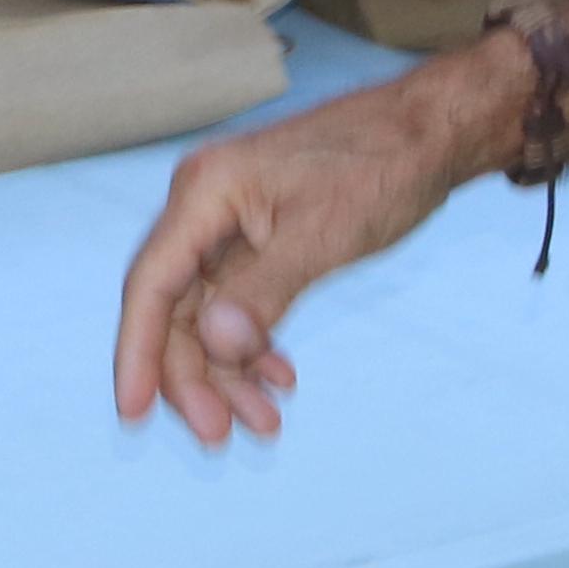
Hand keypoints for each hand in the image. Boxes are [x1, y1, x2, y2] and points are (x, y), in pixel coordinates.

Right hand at [110, 70, 472, 443]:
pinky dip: (255, 346)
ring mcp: (232, 224)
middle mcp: (205, 207)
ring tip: (263, 424)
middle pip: (174, 309)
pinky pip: (240, 304)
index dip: (136, 353)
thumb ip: (265, 291)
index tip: (136, 414)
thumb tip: (216, 345)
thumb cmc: (383, 165)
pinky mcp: (261, 238)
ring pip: (208, 315)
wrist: (433, 130)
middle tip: (220, 437)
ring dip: (229, 372)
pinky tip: (279, 379)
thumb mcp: (324, 234)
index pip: (150, 285)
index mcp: (206, 193)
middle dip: (194, 378)